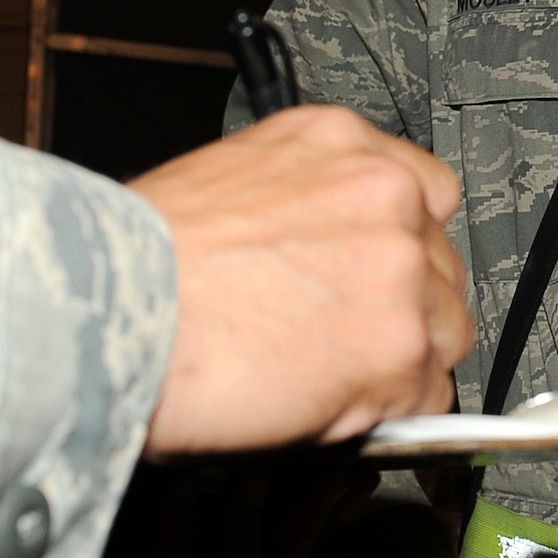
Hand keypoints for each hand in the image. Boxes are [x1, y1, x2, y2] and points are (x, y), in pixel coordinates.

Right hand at [129, 106, 472, 455]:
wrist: (113, 310)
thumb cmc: (140, 255)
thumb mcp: (229, 179)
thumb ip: (303, 203)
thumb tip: (327, 253)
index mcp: (338, 142)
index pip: (424, 189)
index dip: (402, 241)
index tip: (379, 270)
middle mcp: (383, 194)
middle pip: (439, 264)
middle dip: (400, 304)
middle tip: (339, 335)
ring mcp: (399, 270)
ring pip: (444, 332)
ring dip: (400, 360)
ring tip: (328, 375)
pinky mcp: (399, 348)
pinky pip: (426, 398)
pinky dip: (388, 415)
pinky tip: (328, 407)